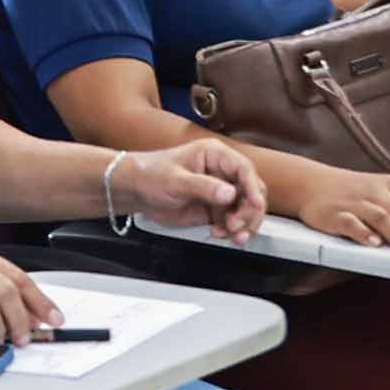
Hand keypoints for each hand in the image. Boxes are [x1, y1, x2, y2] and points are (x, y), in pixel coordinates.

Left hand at [106, 141, 256, 236]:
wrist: (134, 190)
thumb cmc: (150, 175)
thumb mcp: (176, 181)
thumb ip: (203, 187)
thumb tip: (229, 194)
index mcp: (215, 155)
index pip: (244, 169)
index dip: (253, 188)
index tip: (255, 204)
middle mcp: (221, 172)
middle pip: (251, 191)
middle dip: (249, 211)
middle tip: (236, 225)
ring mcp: (219, 192)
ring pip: (245, 209)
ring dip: (243, 224)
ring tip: (230, 234)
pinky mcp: (214, 209)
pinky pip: (232, 221)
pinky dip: (231, 231)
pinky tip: (218, 234)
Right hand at [289, 165, 389, 249]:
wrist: (309, 184)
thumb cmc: (350, 190)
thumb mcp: (379, 189)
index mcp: (389, 185)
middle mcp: (374, 192)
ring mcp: (354, 203)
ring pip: (380, 217)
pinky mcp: (335, 214)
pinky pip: (351, 223)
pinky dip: (363, 233)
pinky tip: (374, 244)